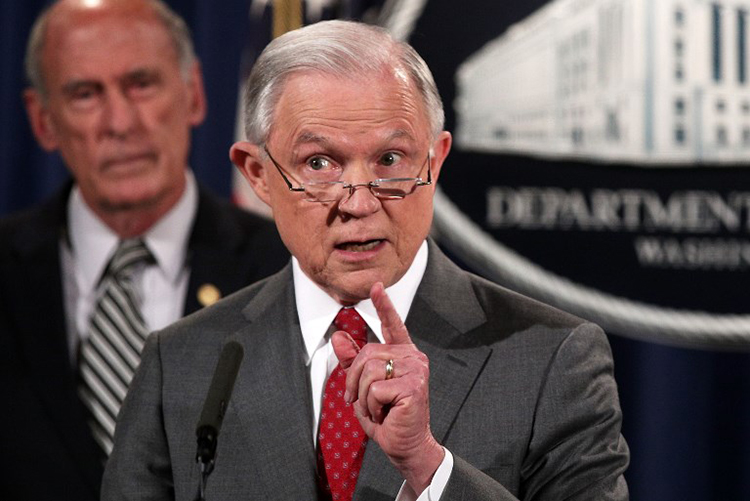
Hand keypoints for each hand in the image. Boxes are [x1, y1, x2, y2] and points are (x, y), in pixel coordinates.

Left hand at [331, 282, 443, 493]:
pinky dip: (371, 406)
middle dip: (354, 380)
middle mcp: (413, 358)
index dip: (384, 305)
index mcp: (403, 355)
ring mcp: (416, 370)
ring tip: (376, 409)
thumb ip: (353, 362)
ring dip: (363, 396)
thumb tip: (338, 336)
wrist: (406, 445)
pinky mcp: (413, 386)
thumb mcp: (364, 387)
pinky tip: (385, 413)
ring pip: (368, 370)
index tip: (376, 286)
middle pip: (367, 353)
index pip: (392, 325)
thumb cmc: (387, 417)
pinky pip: (374, 389)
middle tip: (361, 401)